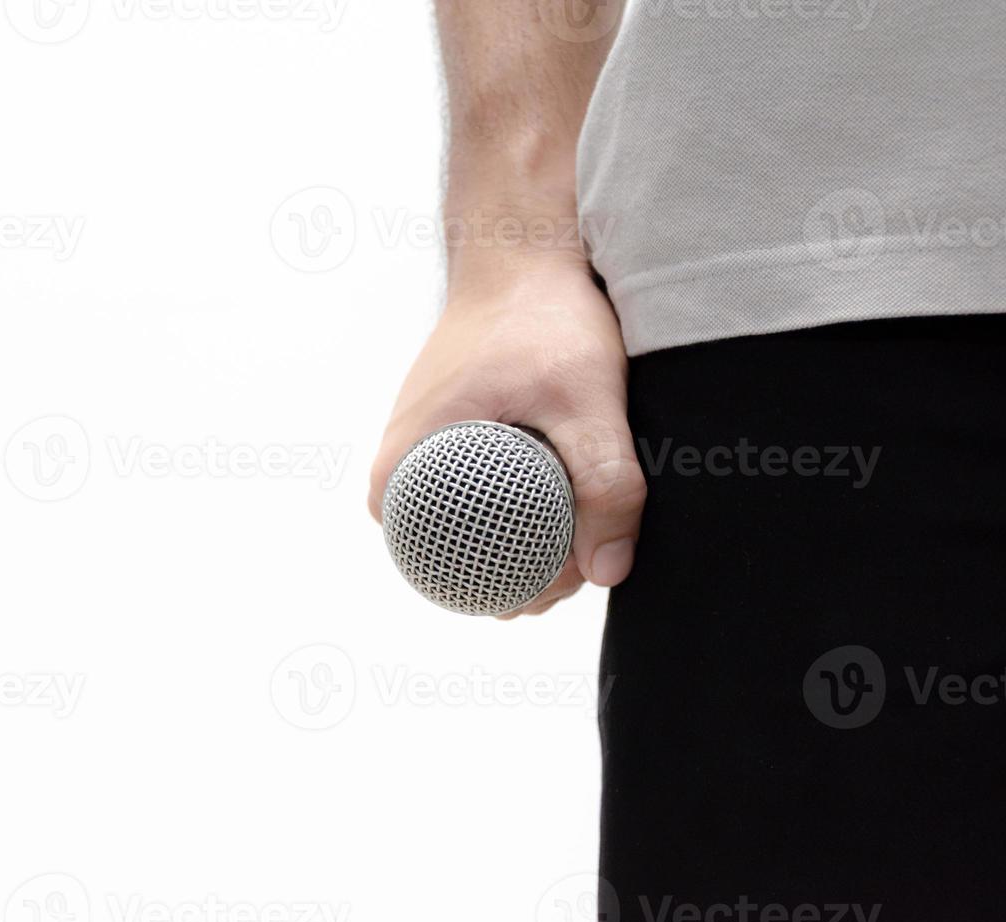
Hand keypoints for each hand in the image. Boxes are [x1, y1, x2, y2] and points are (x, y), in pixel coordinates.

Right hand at [368, 257, 645, 617]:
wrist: (522, 251)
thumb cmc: (543, 316)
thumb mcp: (586, 400)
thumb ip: (606, 483)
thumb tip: (608, 572)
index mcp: (403, 468)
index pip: (443, 570)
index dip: (513, 586)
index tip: (571, 572)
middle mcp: (397, 467)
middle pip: (456, 557)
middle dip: (523, 571)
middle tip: (587, 554)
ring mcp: (418, 452)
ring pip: (468, 530)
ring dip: (524, 541)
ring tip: (583, 528)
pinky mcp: (443, 440)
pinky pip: (473, 498)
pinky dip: (518, 508)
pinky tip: (567, 505)